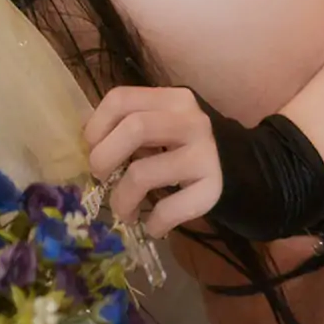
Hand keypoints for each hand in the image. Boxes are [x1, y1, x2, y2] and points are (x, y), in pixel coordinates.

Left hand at [85, 86, 223, 237]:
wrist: (239, 169)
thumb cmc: (183, 148)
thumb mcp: (159, 126)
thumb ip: (127, 126)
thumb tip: (84, 140)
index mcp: (172, 99)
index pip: (121, 98)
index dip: (96, 126)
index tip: (92, 148)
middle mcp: (192, 120)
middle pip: (134, 128)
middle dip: (104, 158)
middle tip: (101, 177)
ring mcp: (205, 154)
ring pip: (143, 173)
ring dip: (121, 199)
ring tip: (123, 210)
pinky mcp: (213, 188)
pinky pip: (170, 208)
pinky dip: (154, 222)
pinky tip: (154, 225)